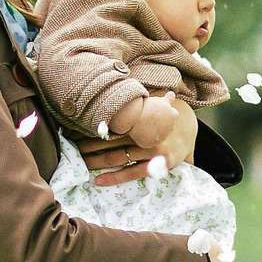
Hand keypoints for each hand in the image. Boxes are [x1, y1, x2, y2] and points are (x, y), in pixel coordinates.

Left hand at [77, 97, 195, 184]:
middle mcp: (146, 133)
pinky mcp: (157, 166)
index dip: (94, 128)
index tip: (76, 132)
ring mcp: (151, 151)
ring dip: (96, 161)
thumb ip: (139, 98)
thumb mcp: (153, 104)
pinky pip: (131, 173)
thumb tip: (118, 80)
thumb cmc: (164, 117)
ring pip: (117, 157)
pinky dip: (113, 178)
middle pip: (111, 141)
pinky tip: (98, 181)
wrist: (189, 133)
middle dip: (90, 146)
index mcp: (142, 118)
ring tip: (80, 163)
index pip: (113, 124)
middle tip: (72, 149)